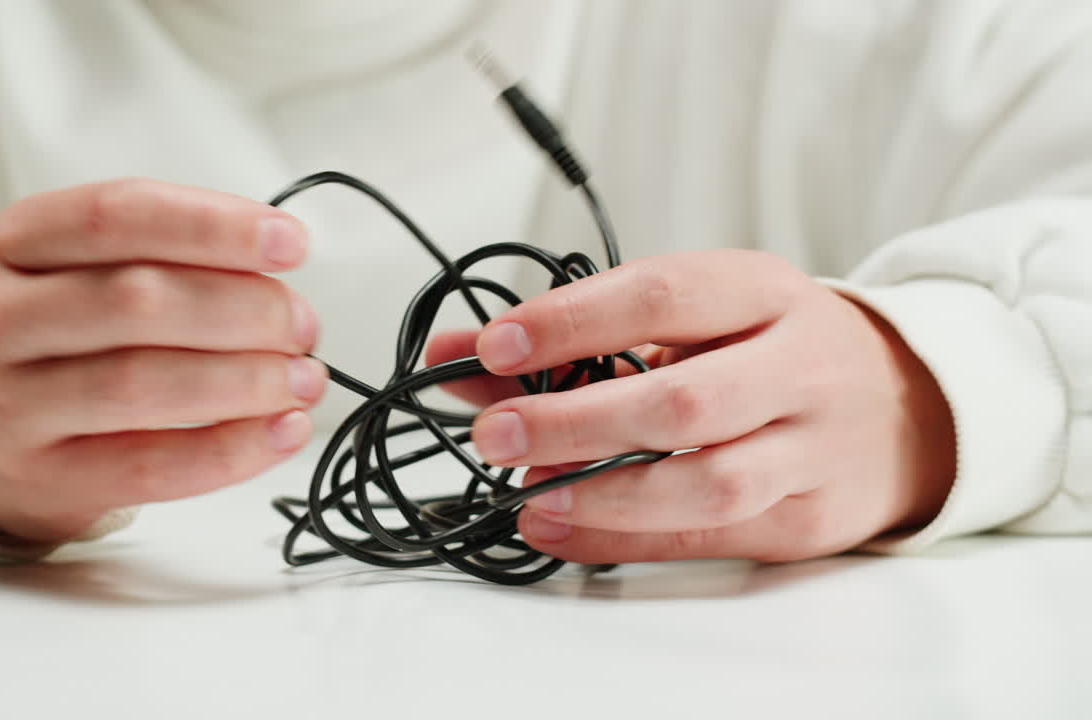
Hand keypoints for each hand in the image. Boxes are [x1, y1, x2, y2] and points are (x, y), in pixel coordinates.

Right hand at [0, 179, 326, 543]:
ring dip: (247, 380)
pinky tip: (281, 432)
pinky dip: (232, 449)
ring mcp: (10, 404)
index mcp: (17, 243)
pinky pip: (152, 466)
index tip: (290, 244)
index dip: (215, 226)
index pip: (119, 215)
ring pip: (145, 383)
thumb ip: (164, 258)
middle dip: (246, 310)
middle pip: (139, 300)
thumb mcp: (74, 270)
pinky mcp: (41, 479)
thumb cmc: (45, 339)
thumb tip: (279, 280)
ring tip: (303, 379)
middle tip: (303, 325)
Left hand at [427, 249, 954, 563]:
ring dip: (605, 494)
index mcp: (763, 291)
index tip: (494, 346)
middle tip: (494, 434)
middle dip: (575, 422)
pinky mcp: (811, 517)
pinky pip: (713, 537)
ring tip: (527, 494)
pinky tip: (563, 530)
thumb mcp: (697, 317)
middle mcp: (798, 364)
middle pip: (682, 400)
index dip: (571, 322)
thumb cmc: (772, 350)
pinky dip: (627, 540)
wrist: (909, 404)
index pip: (660, 295)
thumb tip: (458, 354)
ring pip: (709, 482)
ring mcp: (814, 447)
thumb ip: (578, 335)